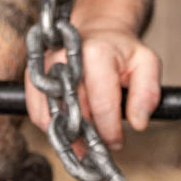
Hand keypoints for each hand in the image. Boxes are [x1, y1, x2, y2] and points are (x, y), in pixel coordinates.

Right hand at [23, 21, 163, 146]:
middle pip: (76, 115)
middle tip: (102, 146)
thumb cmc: (121, 52)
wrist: (96, 34)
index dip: (111, 132)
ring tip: (87, 140)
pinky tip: (72, 127)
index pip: (102, 107)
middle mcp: (65, 59)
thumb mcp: (146, 64)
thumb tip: (138, 123)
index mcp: (96, 54)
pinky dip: (55, 128)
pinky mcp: (32, 78)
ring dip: (71, 136)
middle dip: (91, 136)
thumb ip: (148, 93)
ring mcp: (45, 68)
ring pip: (54, 119)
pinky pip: (38, 115)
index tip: (117, 142)